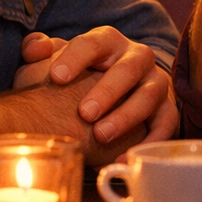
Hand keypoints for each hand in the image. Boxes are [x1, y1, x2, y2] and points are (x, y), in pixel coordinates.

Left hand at [19, 28, 177, 148]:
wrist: (121, 87)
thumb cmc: (84, 73)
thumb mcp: (62, 56)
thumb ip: (40, 50)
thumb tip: (34, 50)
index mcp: (109, 42)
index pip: (94, 43)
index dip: (75, 58)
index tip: (56, 76)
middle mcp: (137, 57)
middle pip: (127, 69)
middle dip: (107, 90)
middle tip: (85, 112)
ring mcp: (155, 82)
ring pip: (148, 95)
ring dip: (126, 116)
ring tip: (101, 136)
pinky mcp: (167, 108)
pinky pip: (167, 124)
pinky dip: (148, 142)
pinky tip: (122, 159)